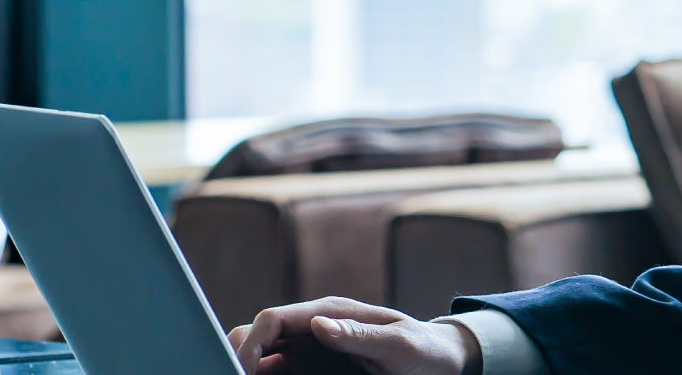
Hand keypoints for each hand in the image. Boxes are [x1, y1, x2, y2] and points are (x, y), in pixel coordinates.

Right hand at [227, 297, 478, 374]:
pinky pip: (279, 367)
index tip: (241, 371)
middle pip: (258, 332)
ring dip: (250, 367)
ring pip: (264, 351)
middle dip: (240, 353)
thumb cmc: (425, 349)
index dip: (251, 343)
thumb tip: (319, 323)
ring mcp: (313, 344)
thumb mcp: (400, 344)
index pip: (273, 319)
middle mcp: (315, 325)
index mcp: (331, 312)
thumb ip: (360, 334)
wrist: (441, 359)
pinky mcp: (315, 362)